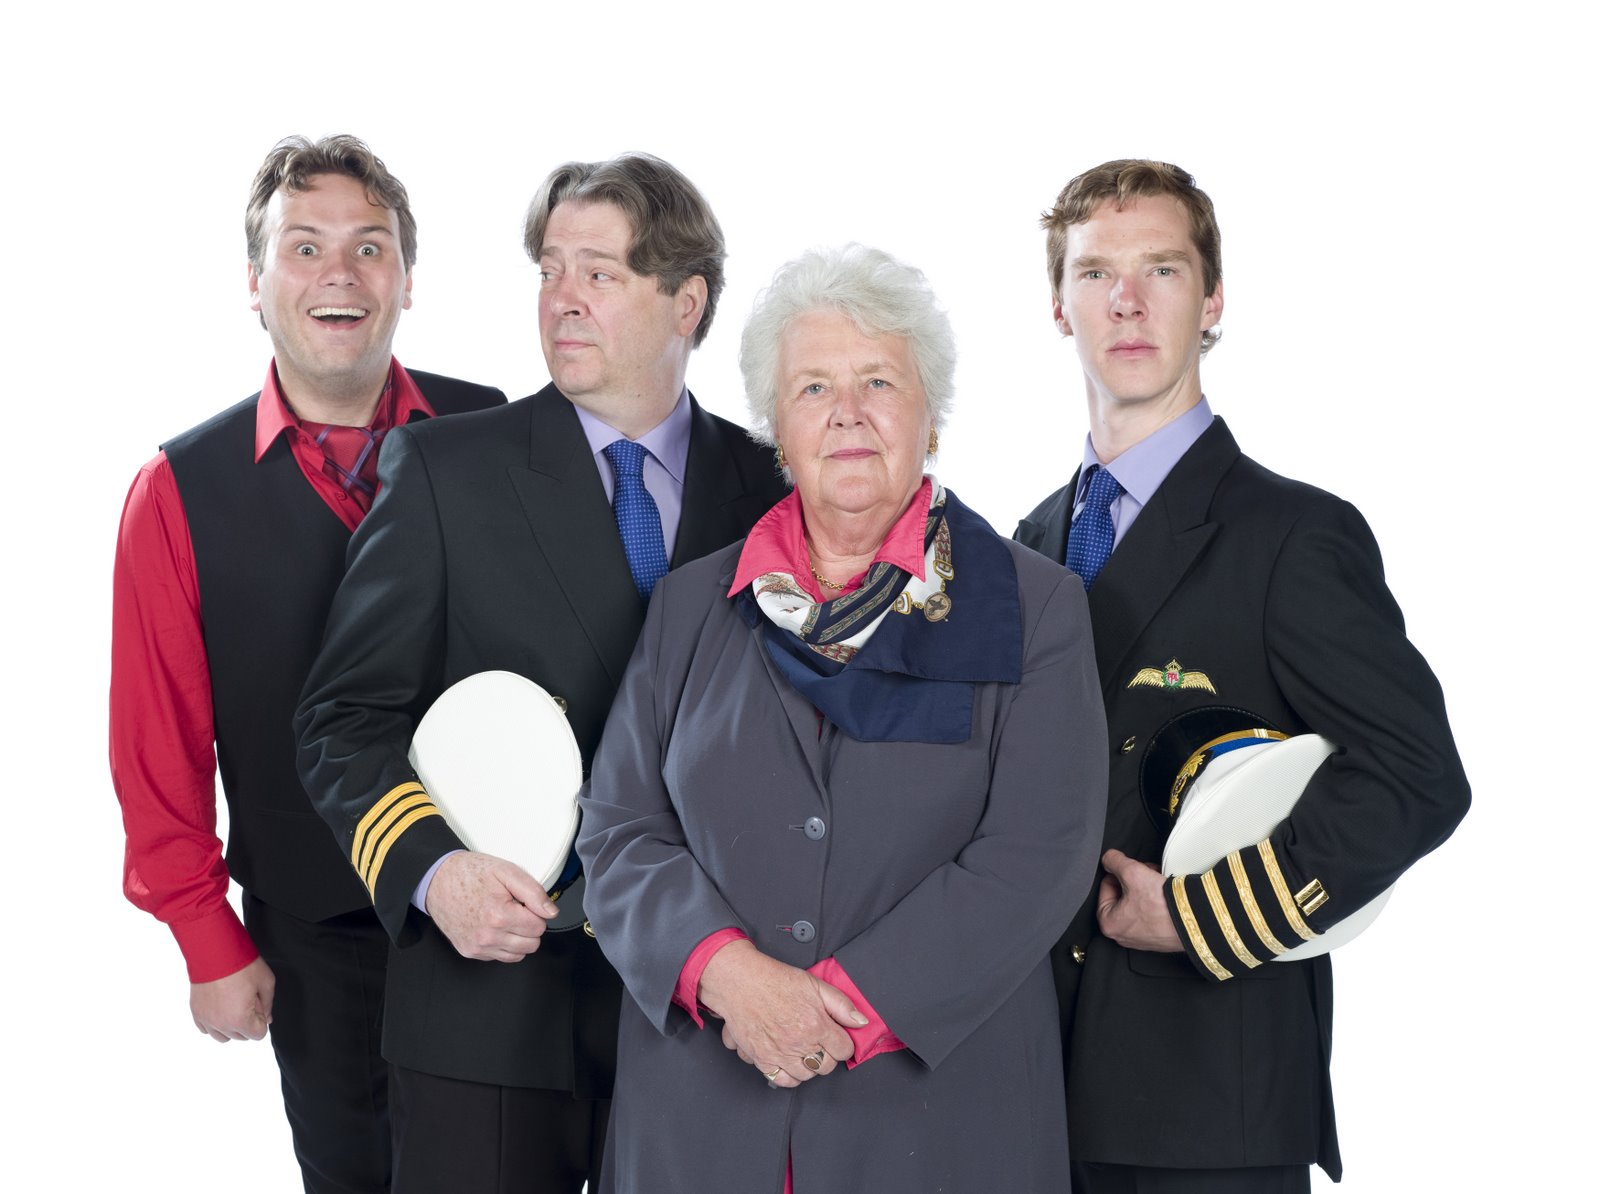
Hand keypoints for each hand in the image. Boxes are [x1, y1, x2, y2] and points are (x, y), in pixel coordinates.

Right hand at [190, 956, 274, 1041]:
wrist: (214, 951)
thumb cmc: (242, 965)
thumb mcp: (265, 981)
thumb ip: (268, 1004)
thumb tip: (267, 1018)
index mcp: (240, 1020)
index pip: (258, 1034)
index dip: (262, 1019)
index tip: (258, 1003)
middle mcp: (221, 1024)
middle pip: (241, 1036)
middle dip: (248, 1022)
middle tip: (247, 999)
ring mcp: (206, 1019)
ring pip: (223, 1036)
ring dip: (231, 1026)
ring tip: (233, 1005)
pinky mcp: (196, 1012)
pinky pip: (206, 1029)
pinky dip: (214, 1023)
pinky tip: (220, 1007)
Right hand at [425, 851, 558, 962]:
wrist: (437, 880)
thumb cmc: (470, 873)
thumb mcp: (506, 872)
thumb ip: (533, 892)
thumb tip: (551, 912)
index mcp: (499, 915)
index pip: (539, 927)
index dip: (535, 911)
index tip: (523, 902)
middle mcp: (487, 936)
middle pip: (531, 944)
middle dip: (529, 926)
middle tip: (515, 909)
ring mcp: (477, 947)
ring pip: (518, 954)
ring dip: (517, 938)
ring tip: (504, 917)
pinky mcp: (470, 952)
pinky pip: (500, 957)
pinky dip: (503, 944)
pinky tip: (494, 926)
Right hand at [699, 940, 863, 1086]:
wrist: (739, 982)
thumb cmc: (774, 979)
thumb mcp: (814, 984)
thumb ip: (841, 1004)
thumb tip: (861, 1022)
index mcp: (817, 1024)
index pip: (844, 1050)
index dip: (842, 1042)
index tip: (836, 1037)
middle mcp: (800, 1043)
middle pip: (827, 1066)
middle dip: (827, 1055)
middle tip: (820, 1042)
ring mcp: (781, 1054)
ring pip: (807, 1075)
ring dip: (808, 1065)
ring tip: (803, 1050)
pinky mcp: (762, 1059)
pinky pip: (783, 1081)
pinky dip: (788, 1075)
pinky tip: (789, 1062)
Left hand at [1096, 848, 1182, 952]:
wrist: (1195, 920)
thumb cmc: (1161, 904)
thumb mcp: (1131, 872)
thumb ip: (1113, 861)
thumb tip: (1108, 858)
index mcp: (1108, 923)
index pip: (1106, 885)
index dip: (1120, 872)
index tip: (1134, 870)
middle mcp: (1122, 935)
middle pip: (1122, 894)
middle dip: (1135, 880)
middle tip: (1147, 874)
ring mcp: (1141, 938)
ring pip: (1137, 902)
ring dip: (1146, 888)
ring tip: (1159, 883)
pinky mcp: (1158, 938)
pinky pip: (1150, 914)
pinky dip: (1156, 902)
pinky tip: (1166, 896)